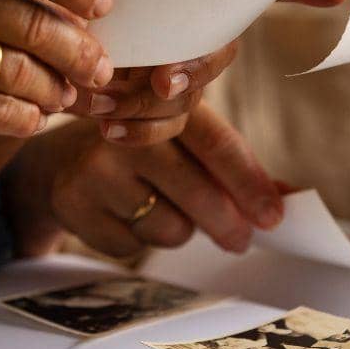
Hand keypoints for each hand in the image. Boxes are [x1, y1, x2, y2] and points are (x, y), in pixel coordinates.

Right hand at [4, 103, 282, 257]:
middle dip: (228, 223)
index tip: (274, 215)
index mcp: (163, 102)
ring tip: (159, 207)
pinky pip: (132, 246)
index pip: (215, 142)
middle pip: (196, 189)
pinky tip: (123, 216)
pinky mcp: (73, 201)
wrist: (58, 163)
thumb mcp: (182, 143)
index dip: (248, 181)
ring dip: (177, 229)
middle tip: (241, 240)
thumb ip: (233, 166)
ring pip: (168, 225)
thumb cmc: (140, 154)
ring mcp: (95, 164)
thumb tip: (291, 196)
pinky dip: (138, 241)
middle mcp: (126, 127)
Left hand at [68, 0, 349, 145]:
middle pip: (220, 50)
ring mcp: (180, 72)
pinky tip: (108, 128)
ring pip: (190, 97)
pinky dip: (138, 132)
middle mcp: (194, 27)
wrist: (33, 47)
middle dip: (196, 67)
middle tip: (163, 78)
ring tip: (100, 95)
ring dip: (149, 103)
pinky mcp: (158, 110)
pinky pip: (166, 129)